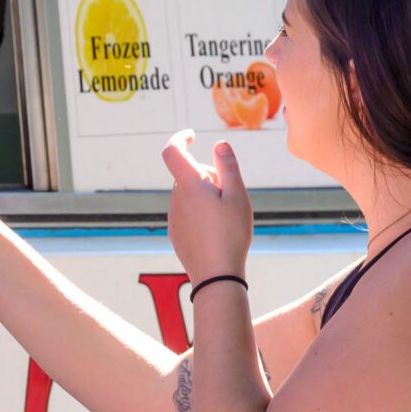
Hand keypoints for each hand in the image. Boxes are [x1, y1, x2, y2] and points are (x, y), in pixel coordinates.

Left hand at [162, 131, 253, 283]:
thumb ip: (228, 167)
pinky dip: (200, 211)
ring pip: (188, 194)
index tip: (192, 135)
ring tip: (227, 217)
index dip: (180, 139)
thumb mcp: (238, 196)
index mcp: (189, 185)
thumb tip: (219, 144)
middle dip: (207, 174)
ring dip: (205, 195)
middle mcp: (176, 199)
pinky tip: (217, 231)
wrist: (216, 276)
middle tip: (231, 194)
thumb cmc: (230, 234)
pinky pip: (187, 212)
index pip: (172, 151)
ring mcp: (173, 217)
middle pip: (188, 174)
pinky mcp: (176, 233)